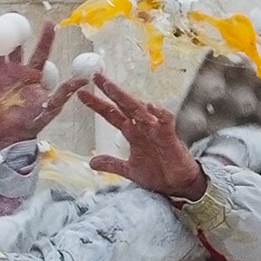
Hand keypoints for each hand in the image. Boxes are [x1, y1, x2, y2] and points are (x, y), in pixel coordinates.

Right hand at [0, 19, 87, 148]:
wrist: (12, 136)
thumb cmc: (33, 122)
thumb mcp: (52, 107)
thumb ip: (65, 91)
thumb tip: (85, 79)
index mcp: (34, 75)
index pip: (41, 51)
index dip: (46, 38)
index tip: (49, 22)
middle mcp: (17, 72)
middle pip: (16, 46)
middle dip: (13, 30)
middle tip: (10, 15)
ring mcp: (2, 76)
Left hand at [78, 73, 207, 200]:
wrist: (178, 184)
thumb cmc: (158, 174)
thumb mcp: (129, 170)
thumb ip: (111, 164)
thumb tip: (92, 162)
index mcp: (132, 133)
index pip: (112, 114)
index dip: (97, 104)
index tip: (83, 94)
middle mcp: (142, 127)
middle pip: (123, 105)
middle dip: (110, 90)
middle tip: (96, 76)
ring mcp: (156, 129)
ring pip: (139, 109)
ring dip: (125, 97)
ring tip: (111, 87)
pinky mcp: (169, 136)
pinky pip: (165, 120)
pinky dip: (158, 112)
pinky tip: (149, 105)